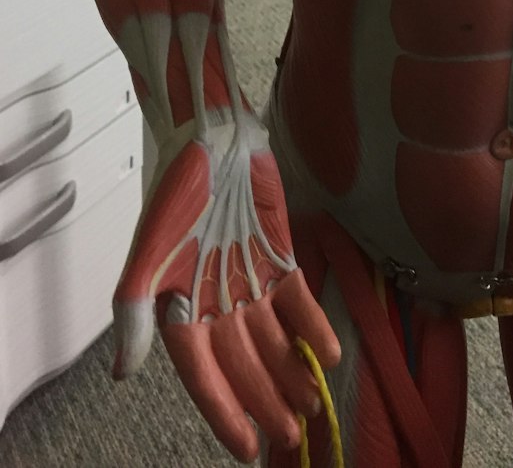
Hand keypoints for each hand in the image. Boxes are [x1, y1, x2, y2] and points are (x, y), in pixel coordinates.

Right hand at [112, 119, 339, 461]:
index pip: (205, 375)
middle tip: (291, 436)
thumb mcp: (147, 252)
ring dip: (290, 373)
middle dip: (266, 402)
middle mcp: (215, 301)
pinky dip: (311, 326)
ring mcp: (249, 279)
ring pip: (273, 339)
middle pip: (245, 364)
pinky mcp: (278, 255)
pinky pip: (298, 300)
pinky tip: (328, 353)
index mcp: (178, 308)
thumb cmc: (176, 190)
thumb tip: (121, 374)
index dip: (226, 412)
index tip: (247, 448)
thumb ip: (133, 313)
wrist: (213, 137)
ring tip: (310, 407)